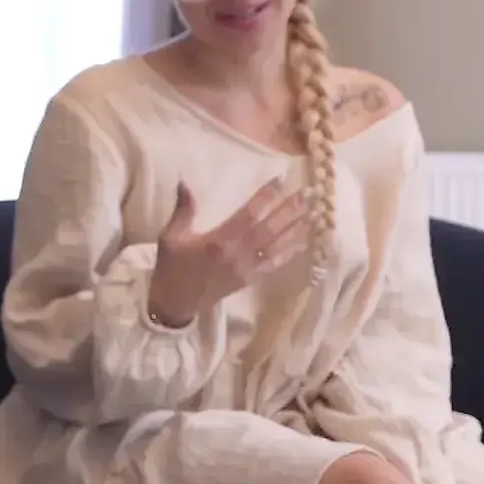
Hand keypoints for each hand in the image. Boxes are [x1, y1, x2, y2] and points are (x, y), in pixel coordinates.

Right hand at [145, 176, 309, 326]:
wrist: (174, 304)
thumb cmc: (171, 267)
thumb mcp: (170, 237)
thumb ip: (182, 210)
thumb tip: (185, 182)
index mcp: (218, 241)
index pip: (247, 214)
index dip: (265, 197)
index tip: (280, 179)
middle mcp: (237, 254)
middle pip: (269, 229)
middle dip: (289, 211)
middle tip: (308, 194)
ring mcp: (246, 269)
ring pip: (276, 246)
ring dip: (295, 229)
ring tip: (312, 213)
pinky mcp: (249, 280)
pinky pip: (273, 264)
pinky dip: (289, 253)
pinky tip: (302, 243)